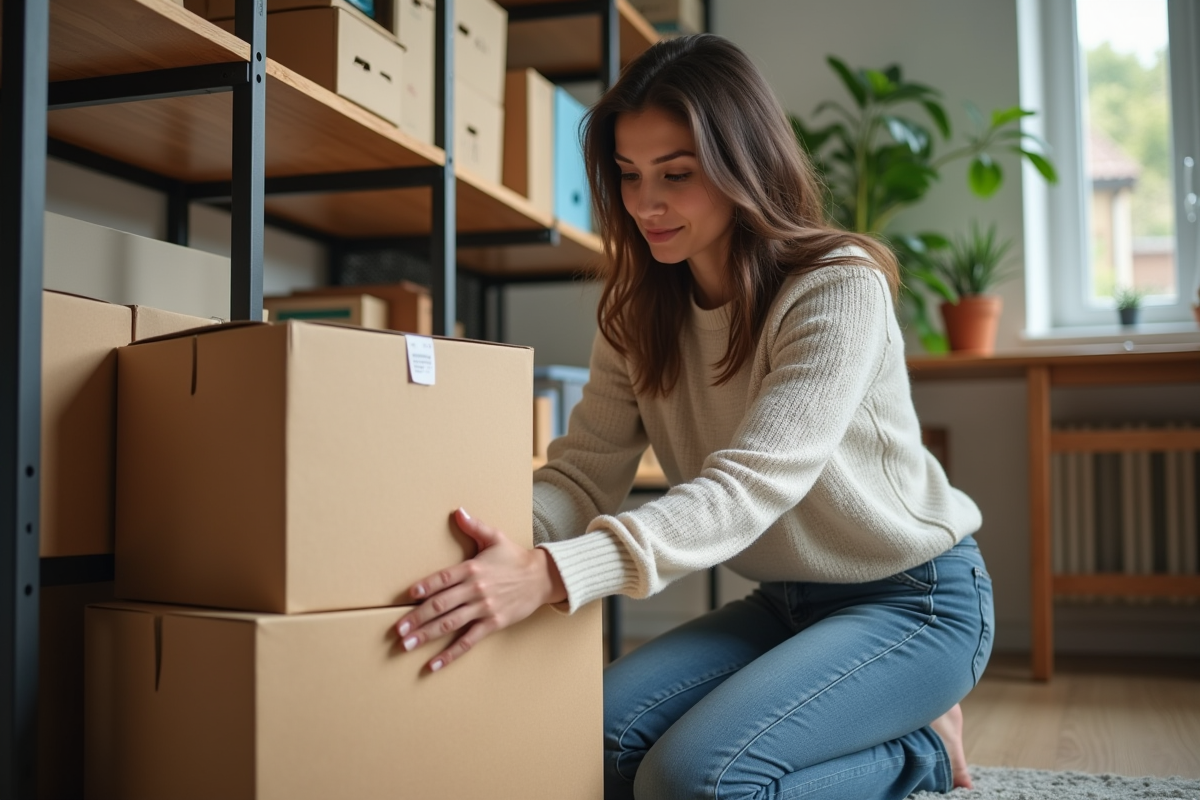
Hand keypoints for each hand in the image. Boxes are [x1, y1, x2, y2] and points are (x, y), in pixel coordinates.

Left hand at [395, 508, 566, 672]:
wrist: (541, 578)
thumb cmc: (514, 557)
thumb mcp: (495, 537)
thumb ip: (474, 526)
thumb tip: (457, 511)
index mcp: (472, 569)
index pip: (444, 579)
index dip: (425, 586)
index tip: (408, 595)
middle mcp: (475, 590)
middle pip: (441, 605)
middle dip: (417, 618)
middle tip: (398, 629)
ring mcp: (483, 609)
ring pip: (450, 624)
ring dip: (426, 635)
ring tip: (406, 644)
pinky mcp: (492, 624)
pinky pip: (468, 641)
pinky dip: (450, 654)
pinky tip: (433, 664)